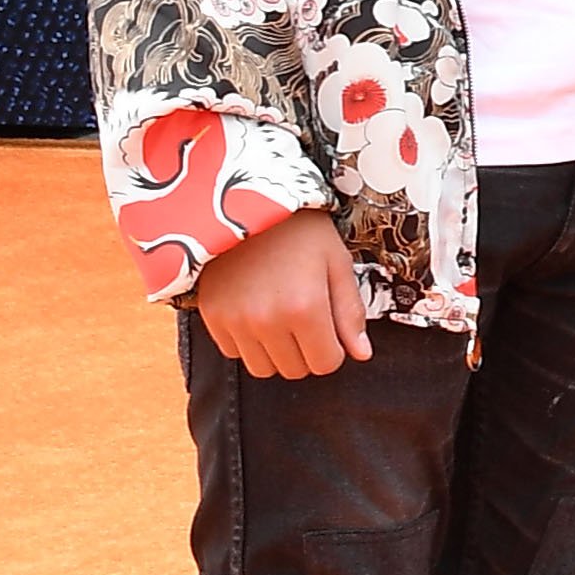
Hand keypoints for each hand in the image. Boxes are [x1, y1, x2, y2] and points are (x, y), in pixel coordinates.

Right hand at [192, 211, 369, 378]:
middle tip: (306, 319)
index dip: (334, 349)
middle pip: (296, 370)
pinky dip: (248, 342)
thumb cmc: (299, 230)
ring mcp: (236, 322)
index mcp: (306, 308)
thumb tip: (361, 354)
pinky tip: (256, 312)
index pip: (326, 363)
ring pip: (264, 369)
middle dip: (308, 351)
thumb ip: (350, 312)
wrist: (245, 204)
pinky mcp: (212, 318)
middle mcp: (268, 321)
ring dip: (278, 352)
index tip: (330, 328)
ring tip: (281, 317)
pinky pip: (234, 354)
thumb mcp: (337, 263)